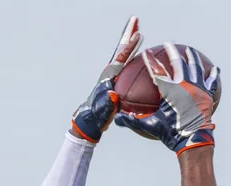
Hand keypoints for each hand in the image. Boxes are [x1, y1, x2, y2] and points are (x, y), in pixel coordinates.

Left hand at [71, 16, 142, 143]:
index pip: (121, 58)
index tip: (139, 35)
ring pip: (123, 56)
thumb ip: (108, 103)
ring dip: (130, 43)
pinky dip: (131, 57)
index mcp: (108, 77)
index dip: (130, 47)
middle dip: (128, 35)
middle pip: (121, 50)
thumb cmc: (97, 115)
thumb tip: (113, 95)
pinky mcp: (115, 83)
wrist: (91, 121)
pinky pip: (125, 66)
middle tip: (135, 20)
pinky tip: (139, 57)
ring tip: (137, 32)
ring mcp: (112, 77)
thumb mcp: (104, 110)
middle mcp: (110, 73)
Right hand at [115, 43, 219, 155]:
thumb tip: (118, 118)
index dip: (151, 61)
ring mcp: (198, 89)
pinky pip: (211, 82)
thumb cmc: (171, 133)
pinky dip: (213, 74)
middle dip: (172, 51)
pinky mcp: (207, 96)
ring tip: (189, 51)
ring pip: (195, 67)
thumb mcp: (150, 126)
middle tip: (168, 44)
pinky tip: (215, 69)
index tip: (146, 52)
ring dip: (191, 57)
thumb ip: (133, 120)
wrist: (193, 140)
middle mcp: (185, 85)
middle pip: (178, 62)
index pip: (157, 71)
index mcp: (170, 91)